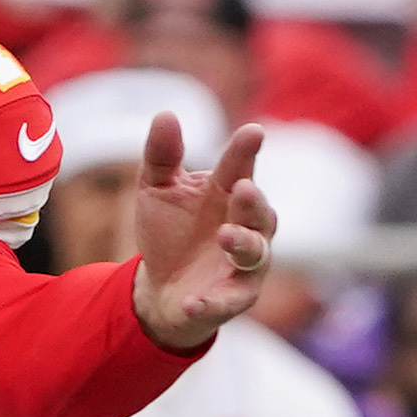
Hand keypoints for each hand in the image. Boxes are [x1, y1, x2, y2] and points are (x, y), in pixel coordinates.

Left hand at [123, 112, 274, 350]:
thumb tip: (166, 114)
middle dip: (254, 200)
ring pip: (255, 253)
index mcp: (227, 192)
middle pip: (259, 211)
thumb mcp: (156, 190)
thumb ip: (161, 155)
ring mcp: (243, 264)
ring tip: (225, 236)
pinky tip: (193, 301)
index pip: (240, 167)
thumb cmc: (169, 231)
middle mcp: (244, 225)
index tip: (253, 132)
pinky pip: (229, 300)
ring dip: (243, 244)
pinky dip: (212, 301)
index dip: (246, 151)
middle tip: (242, 188)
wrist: (161, 288)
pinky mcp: (233, 298)